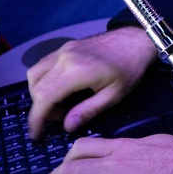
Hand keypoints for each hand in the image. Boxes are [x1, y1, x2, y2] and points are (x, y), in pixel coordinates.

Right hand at [27, 27, 157, 139]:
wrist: (137, 39)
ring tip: (60, 105)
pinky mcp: (65, 46)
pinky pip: (44, 64)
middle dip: (40, 108)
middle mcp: (62, 58)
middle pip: (36, 87)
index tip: (36, 135)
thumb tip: (67, 126)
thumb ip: (88, 111)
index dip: (36, 119)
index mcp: (74, 71)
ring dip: (39, 92)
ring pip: (35, 73)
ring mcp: (62, 50)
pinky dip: (44, 79)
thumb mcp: (114, 95)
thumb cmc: (130, 68)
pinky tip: (61, 89)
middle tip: (60, 119)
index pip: (44, 97)